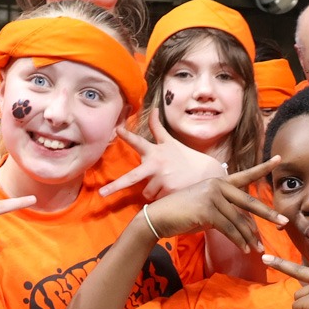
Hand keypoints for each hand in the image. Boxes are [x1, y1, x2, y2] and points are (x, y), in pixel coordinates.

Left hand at [99, 123, 229, 199]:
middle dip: (115, 186)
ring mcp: (163, 180)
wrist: (207, 173)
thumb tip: (153, 108)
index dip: (127, 136)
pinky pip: (157, 200)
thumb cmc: (184, 157)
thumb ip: (157, 128)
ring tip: (167, 183)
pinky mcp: (169, 192)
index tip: (117, 130)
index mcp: (155, 152)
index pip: (139, 142)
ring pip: (146, 192)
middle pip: (132, 178)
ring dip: (153, 190)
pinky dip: (162, 198)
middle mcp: (157, 165)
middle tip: (102, 194)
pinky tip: (173, 191)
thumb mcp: (170, 142)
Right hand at [144, 158, 284, 251]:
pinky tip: (243, 249)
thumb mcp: (208, 208)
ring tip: (257, 248)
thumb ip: (226, 210)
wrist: (159, 217)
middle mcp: (218, 185)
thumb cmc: (184, 214)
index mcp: (219, 182)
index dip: (263, 168)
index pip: (245, 175)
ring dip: (249, 237)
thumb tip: (246, 226)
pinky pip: (228, 229)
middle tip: (284, 222)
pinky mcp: (207, 210)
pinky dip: (237, 240)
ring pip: (238, 220)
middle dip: (267, 214)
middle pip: (249, 201)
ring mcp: (212, 197)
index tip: (278, 159)